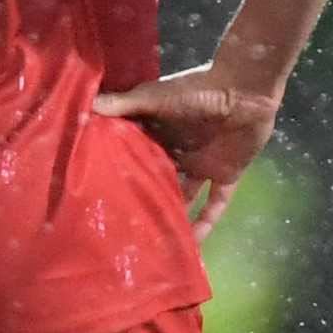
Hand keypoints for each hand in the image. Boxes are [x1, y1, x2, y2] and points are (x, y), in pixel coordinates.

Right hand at [101, 62, 282, 235]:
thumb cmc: (197, 89)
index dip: (122, 173)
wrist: (245, 89)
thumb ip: (125, 104)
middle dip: (145, 199)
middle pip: (159, 180)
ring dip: (174, 216)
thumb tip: (87, 107)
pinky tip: (194, 243)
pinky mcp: (226, 175)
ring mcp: (203, 165)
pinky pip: (216, 204)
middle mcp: (178, 152)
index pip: (137, 156)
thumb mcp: (156, 96)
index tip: (101, 195)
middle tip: (123, 227)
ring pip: (185, 197)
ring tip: (153, 242)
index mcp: (161, 132)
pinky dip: (207, 222)